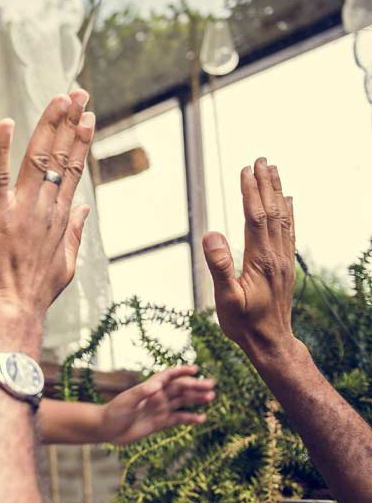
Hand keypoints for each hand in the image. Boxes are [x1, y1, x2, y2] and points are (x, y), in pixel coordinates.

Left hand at [0, 90, 94, 328]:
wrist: (11, 312)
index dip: (80, 142)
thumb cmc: (33, 295)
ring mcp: (24, 209)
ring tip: (59, 98)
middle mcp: (46, 208)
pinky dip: (2, 146)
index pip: (73, 171)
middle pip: (60, 156)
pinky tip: (7, 121)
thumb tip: (84, 208)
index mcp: (60, 219)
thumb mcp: (64, 264)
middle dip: (69, 122)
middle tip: (77, 93)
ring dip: (49, 125)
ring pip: (39, 158)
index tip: (87, 117)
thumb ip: (74, 232)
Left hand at [99, 365, 214, 444]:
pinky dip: (190, 418)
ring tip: (211, 396)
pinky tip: (202, 419)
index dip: (181, 371)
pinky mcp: (160, 422)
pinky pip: (178, 419)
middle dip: (195, 386)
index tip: (195, 369)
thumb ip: (141, 393)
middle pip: (179, 388)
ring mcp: (160, 409)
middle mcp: (157, 396)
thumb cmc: (113, 412)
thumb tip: (157, 385)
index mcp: (149, 387)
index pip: (168, 376)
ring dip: (196, 399)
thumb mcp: (126, 401)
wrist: (107, 429)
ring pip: (182, 402)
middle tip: (211, 384)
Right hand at [202, 158, 296, 357]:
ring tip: (273, 171)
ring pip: (282, 218)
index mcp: (261, 260)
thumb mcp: (225, 299)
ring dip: (277, 193)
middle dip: (265, 185)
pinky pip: (289, 232)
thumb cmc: (244, 323)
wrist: (270, 342)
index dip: (250, 192)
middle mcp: (276, 255)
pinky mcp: (285, 266)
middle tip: (261, 160)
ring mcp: (283, 260)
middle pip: (272, 212)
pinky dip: (288, 212)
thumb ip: (219, 267)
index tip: (245, 170)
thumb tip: (212, 234)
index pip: (255, 218)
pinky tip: (288, 202)